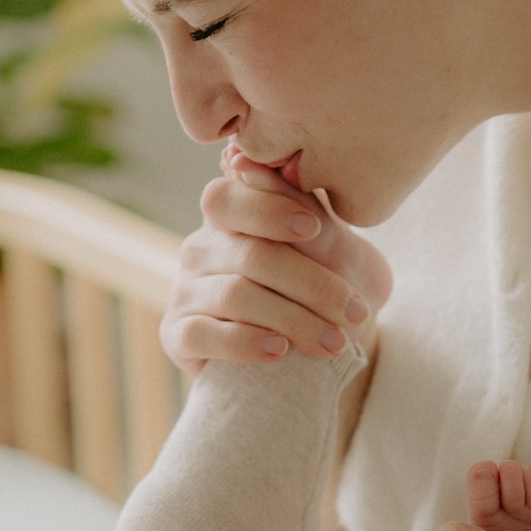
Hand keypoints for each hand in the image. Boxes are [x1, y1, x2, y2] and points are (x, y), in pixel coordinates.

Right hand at [161, 149, 392, 374]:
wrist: (318, 351)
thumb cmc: (326, 288)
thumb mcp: (332, 250)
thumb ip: (306, 214)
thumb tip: (269, 180)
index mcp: (233, 215)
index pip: (229, 196)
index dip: (268, 210)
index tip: (314, 228)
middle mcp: (202, 248)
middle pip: (249, 255)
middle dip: (310, 284)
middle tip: (353, 311)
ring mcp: (185, 290)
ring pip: (234, 295)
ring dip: (292, 320)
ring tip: (333, 342)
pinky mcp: (177, 334)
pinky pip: (201, 333)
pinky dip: (245, 342)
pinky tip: (280, 350)